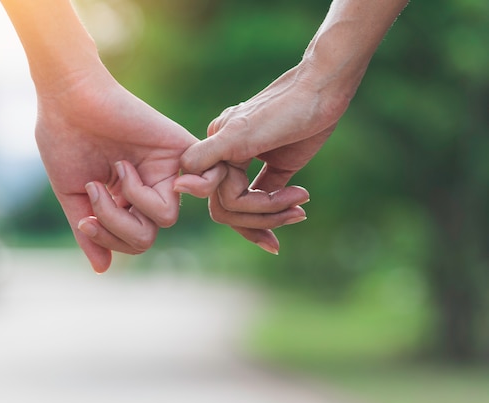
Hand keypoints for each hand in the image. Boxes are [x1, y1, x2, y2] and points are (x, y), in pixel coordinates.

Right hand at [36, 65, 196, 272]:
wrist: (68, 99)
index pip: (131, 241)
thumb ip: (91, 231)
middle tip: (96, 191)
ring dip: (133, 202)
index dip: (108, 238)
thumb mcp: (74, 196)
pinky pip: (200, 184)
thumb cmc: (64, 141)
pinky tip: (147, 175)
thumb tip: (103, 270)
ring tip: (117, 170)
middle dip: (116, 224)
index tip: (84, 219)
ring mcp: (165, 170)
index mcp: (124, 200)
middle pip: (147, 236)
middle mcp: (147, 188)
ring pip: (166, 217)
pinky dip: (185, 187)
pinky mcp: (180, 149)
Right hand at [174, 65, 348, 251]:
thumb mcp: (240, 133)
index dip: (247, 207)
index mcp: (215, 150)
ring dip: (275, 214)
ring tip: (302, 209)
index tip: (277, 195)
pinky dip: (281, 207)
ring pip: (249, 207)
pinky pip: (266, 196)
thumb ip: (206, 156)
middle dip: (264, 215)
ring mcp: (251, 163)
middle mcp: (228, 158)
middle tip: (297, 210)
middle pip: (233, 208)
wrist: (323, 87)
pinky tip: (300, 206)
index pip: (221, 199)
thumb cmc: (284, 108)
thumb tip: (179, 185)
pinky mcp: (275, 165)